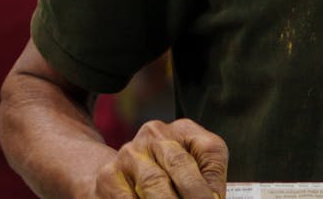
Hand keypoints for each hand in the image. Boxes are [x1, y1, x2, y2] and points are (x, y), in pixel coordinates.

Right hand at [95, 119, 228, 198]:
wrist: (121, 172)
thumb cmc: (166, 174)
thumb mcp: (191, 170)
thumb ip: (206, 183)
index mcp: (184, 130)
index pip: (209, 151)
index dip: (213, 184)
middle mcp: (156, 134)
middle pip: (180, 164)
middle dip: (192, 195)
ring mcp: (131, 152)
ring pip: (154, 183)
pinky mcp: (110, 175)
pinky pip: (128, 198)